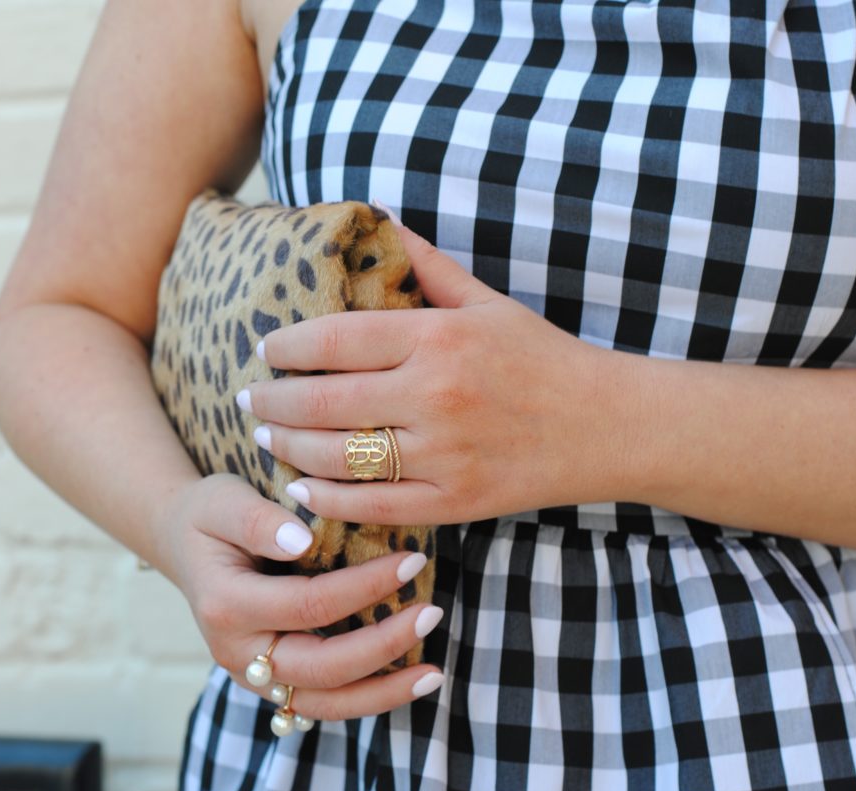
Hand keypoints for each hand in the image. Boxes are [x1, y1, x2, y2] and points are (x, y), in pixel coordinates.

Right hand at [151, 473, 444, 720]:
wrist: (184, 543)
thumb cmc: (210, 515)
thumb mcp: (222, 501)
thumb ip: (256, 520)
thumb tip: (299, 540)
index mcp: (224, 605)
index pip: (307, 605)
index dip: (363, 586)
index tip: (411, 559)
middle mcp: (237, 652)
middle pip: (319, 668)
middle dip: (382, 645)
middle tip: (432, 613)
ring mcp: (253, 675)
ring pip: (323, 703)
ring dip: (382, 692)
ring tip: (434, 672)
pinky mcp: (272, 682)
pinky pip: (322, 703)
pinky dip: (366, 698)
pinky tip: (407, 682)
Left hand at [240, 225, 635, 524]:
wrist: (608, 426)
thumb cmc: (543, 358)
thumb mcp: (488, 303)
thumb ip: (429, 267)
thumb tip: (381, 220)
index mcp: (439, 338)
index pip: (335, 338)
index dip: (287, 345)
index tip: (264, 349)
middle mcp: (435, 395)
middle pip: (323, 400)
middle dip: (271, 402)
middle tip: (247, 400)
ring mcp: (444, 453)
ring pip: (338, 456)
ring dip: (288, 449)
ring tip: (265, 439)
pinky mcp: (455, 500)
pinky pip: (372, 506)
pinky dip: (327, 500)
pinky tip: (300, 488)